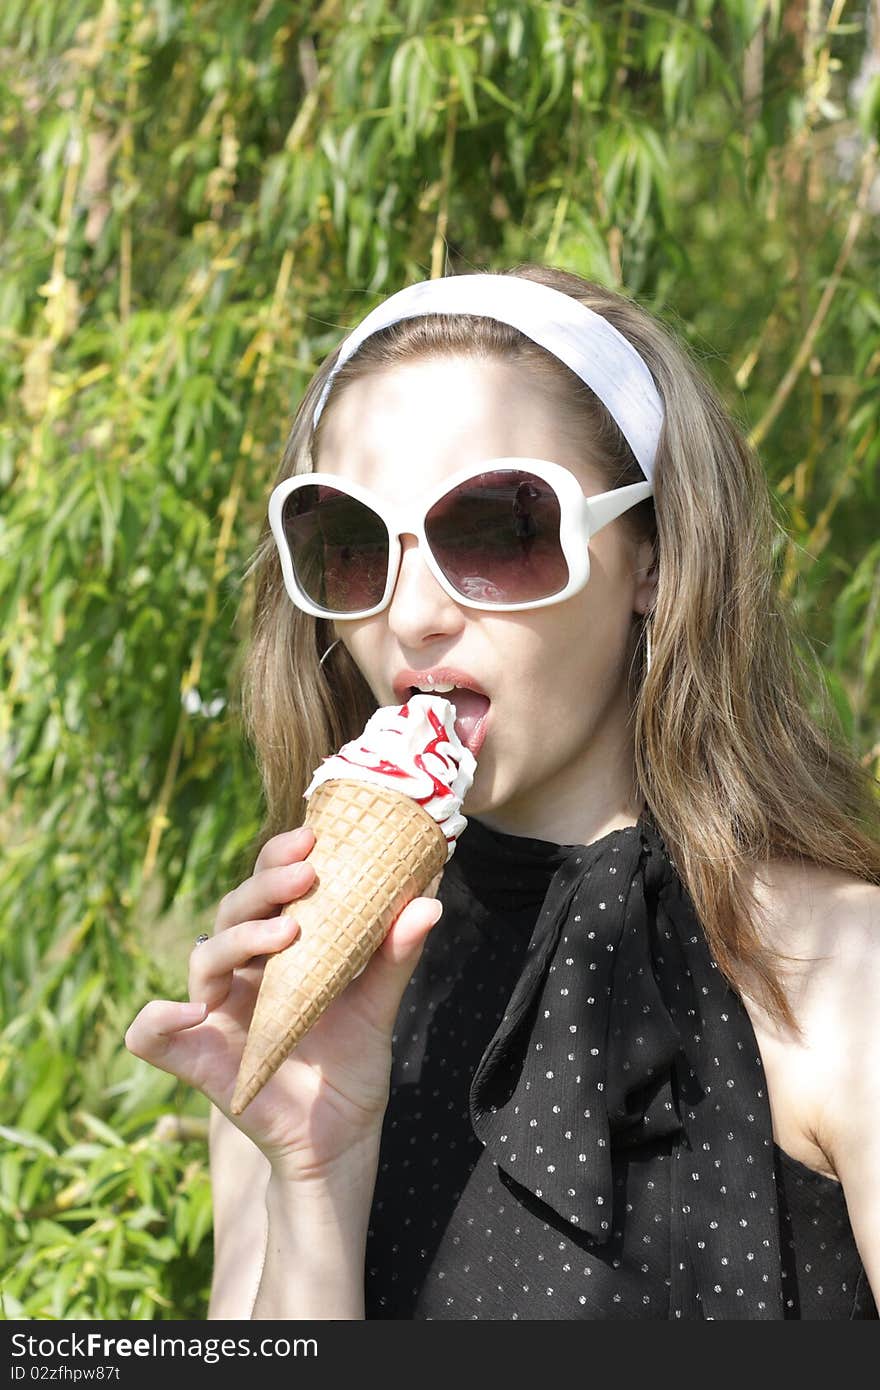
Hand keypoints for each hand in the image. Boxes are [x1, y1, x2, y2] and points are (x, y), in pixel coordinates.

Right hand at [125, 825, 442, 1176]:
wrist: (341, 1140)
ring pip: (204, 958)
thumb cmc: (351, 1066)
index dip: (280, 859)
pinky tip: (189, 1011)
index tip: (314, 837)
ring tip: (288, 934)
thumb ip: (396, 957)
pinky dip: (157, 1019)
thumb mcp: (377, 1007)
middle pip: (233, 912)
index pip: (267, 889)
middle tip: (306, 874)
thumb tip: (429, 900)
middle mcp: (241, 974)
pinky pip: (152, 1036)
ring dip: (239, 940)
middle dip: (264, 887)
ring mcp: (215, 1014)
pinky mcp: (196, 1061)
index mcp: (277, 950)